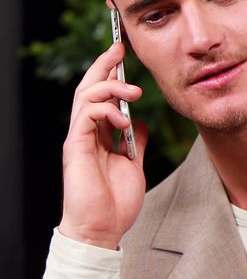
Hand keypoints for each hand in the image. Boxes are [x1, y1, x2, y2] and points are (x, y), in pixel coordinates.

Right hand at [58, 42, 147, 249]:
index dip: (109, 73)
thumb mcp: (133, 164)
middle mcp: (86, 133)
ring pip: (85, 98)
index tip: (122, 54)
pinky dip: (105, 111)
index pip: (101, 96)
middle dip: (103, 66)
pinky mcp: (75, 149)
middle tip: (119, 48)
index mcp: (98, 135)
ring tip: (134, 92)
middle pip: (89, 89)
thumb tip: (139, 122)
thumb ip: (134, 141)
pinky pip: (85, 117)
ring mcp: (79, 140)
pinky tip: (123, 119)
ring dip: (110, 88)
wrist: (103, 230)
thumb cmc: (115, 203)